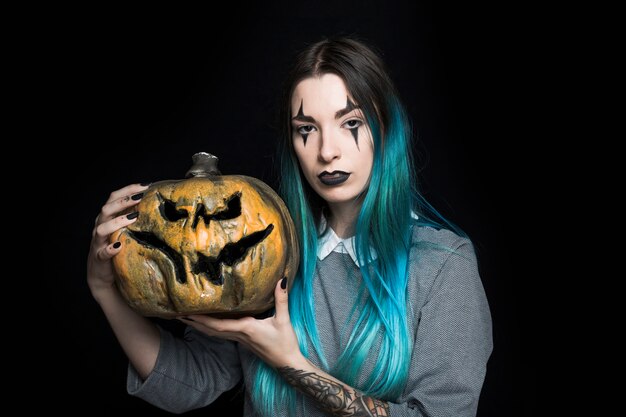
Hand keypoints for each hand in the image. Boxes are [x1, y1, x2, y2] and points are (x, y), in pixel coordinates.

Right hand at [87, 183, 148, 297]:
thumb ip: (135, 218)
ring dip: (117, 221)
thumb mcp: (126, 230)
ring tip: (133, 217)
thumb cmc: (118, 247)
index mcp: (107, 217)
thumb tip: (159, 206)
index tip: (146, 185)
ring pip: (102, 228)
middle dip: (124, 201)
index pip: (114, 198)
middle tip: (141, 197)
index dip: (128, 190)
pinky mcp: (99, 258)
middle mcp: (100, 226)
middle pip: (106, 209)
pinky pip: (102, 253)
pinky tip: (119, 246)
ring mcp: (98, 242)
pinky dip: (110, 249)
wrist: (102, 275)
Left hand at [181, 278, 303, 368]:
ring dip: (199, 326)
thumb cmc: (285, 343)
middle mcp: (238, 335)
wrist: (287, 363)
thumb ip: (281, 299)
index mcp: (245, 328)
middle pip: (210, 330)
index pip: (219, 324)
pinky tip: (205, 324)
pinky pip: (221, 334)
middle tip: (177, 314)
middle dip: (194, 322)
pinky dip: (209, 328)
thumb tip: (282, 280)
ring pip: (214, 333)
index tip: (188, 313)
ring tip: (185, 318)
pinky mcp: (242, 341)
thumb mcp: (284, 319)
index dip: (202, 319)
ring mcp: (239, 340)